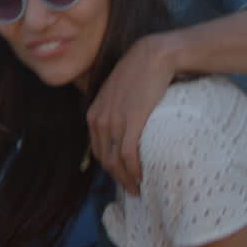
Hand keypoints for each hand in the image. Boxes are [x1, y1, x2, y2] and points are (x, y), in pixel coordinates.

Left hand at [86, 31, 177, 194]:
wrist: (152, 57)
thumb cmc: (139, 75)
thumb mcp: (117, 95)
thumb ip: (114, 112)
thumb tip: (123, 130)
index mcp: (93, 114)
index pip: (97, 150)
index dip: (110, 168)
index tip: (123, 177)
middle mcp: (99, 119)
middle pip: (105, 159)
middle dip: (118, 178)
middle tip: (133, 190)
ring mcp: (113, 121)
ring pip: (115, 161)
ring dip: (127, 179)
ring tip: (139, 189)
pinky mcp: (131, 121)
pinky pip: (128, 154)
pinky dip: (134, 170)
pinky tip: (142, 178)